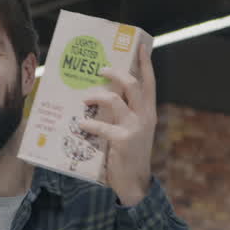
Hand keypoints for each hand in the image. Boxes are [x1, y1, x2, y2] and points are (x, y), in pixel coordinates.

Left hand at [77, 40, 156, 207]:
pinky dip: (88, 124)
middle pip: (131, 84)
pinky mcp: (122, 139)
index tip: (142, 46)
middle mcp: (145, 116)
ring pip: (114, 100)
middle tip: (100, 69)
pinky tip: (80, 124)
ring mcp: (135, 127)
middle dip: (115, 73)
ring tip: (85, 96)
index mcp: (149, 112)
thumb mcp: (133, 131)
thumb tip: (106, 96)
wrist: (135, 182)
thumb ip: (125, 114)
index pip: (149, 83)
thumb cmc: (130, 155)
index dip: (146, 64)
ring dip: (97, 94)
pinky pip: (102, 126)